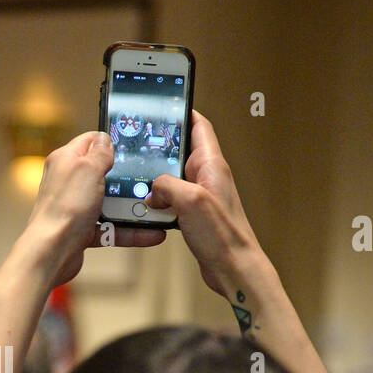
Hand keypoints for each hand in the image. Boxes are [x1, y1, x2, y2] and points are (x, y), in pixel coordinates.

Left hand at [28, 131, 164, 287]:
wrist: (51, 252)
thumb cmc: (64, 209)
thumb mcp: (87, 169)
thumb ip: (99, 152)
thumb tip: (104, 139)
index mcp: (66, 161)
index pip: (90, 142)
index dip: (110, 142)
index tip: (132, 146)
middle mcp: (69, 182)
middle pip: (104, 174)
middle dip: (126, 178)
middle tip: (147, 179)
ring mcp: (76, 206)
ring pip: (109, 203)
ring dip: (131, 207)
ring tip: (155, 208)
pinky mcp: (82, 230)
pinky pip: (111, 227)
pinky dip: (129, 231)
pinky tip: (150, 233)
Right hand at [144, 111, 262, 295]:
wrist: (234, 268)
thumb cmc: (223, 235)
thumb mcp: (190, 201)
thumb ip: (167, 185)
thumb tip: (153, 188)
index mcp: (212, 165)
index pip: (199, 126)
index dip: (183, 112)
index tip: (165, 103)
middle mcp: (208, 177)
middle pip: (181, 151)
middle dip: (160, 148)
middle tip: (139, 145)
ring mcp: (201, 196)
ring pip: (173, 177)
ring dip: (156, 179)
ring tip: (139, 179)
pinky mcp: (195, 214)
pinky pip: (172, 200)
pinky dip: (158, 201)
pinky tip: (148, 207)